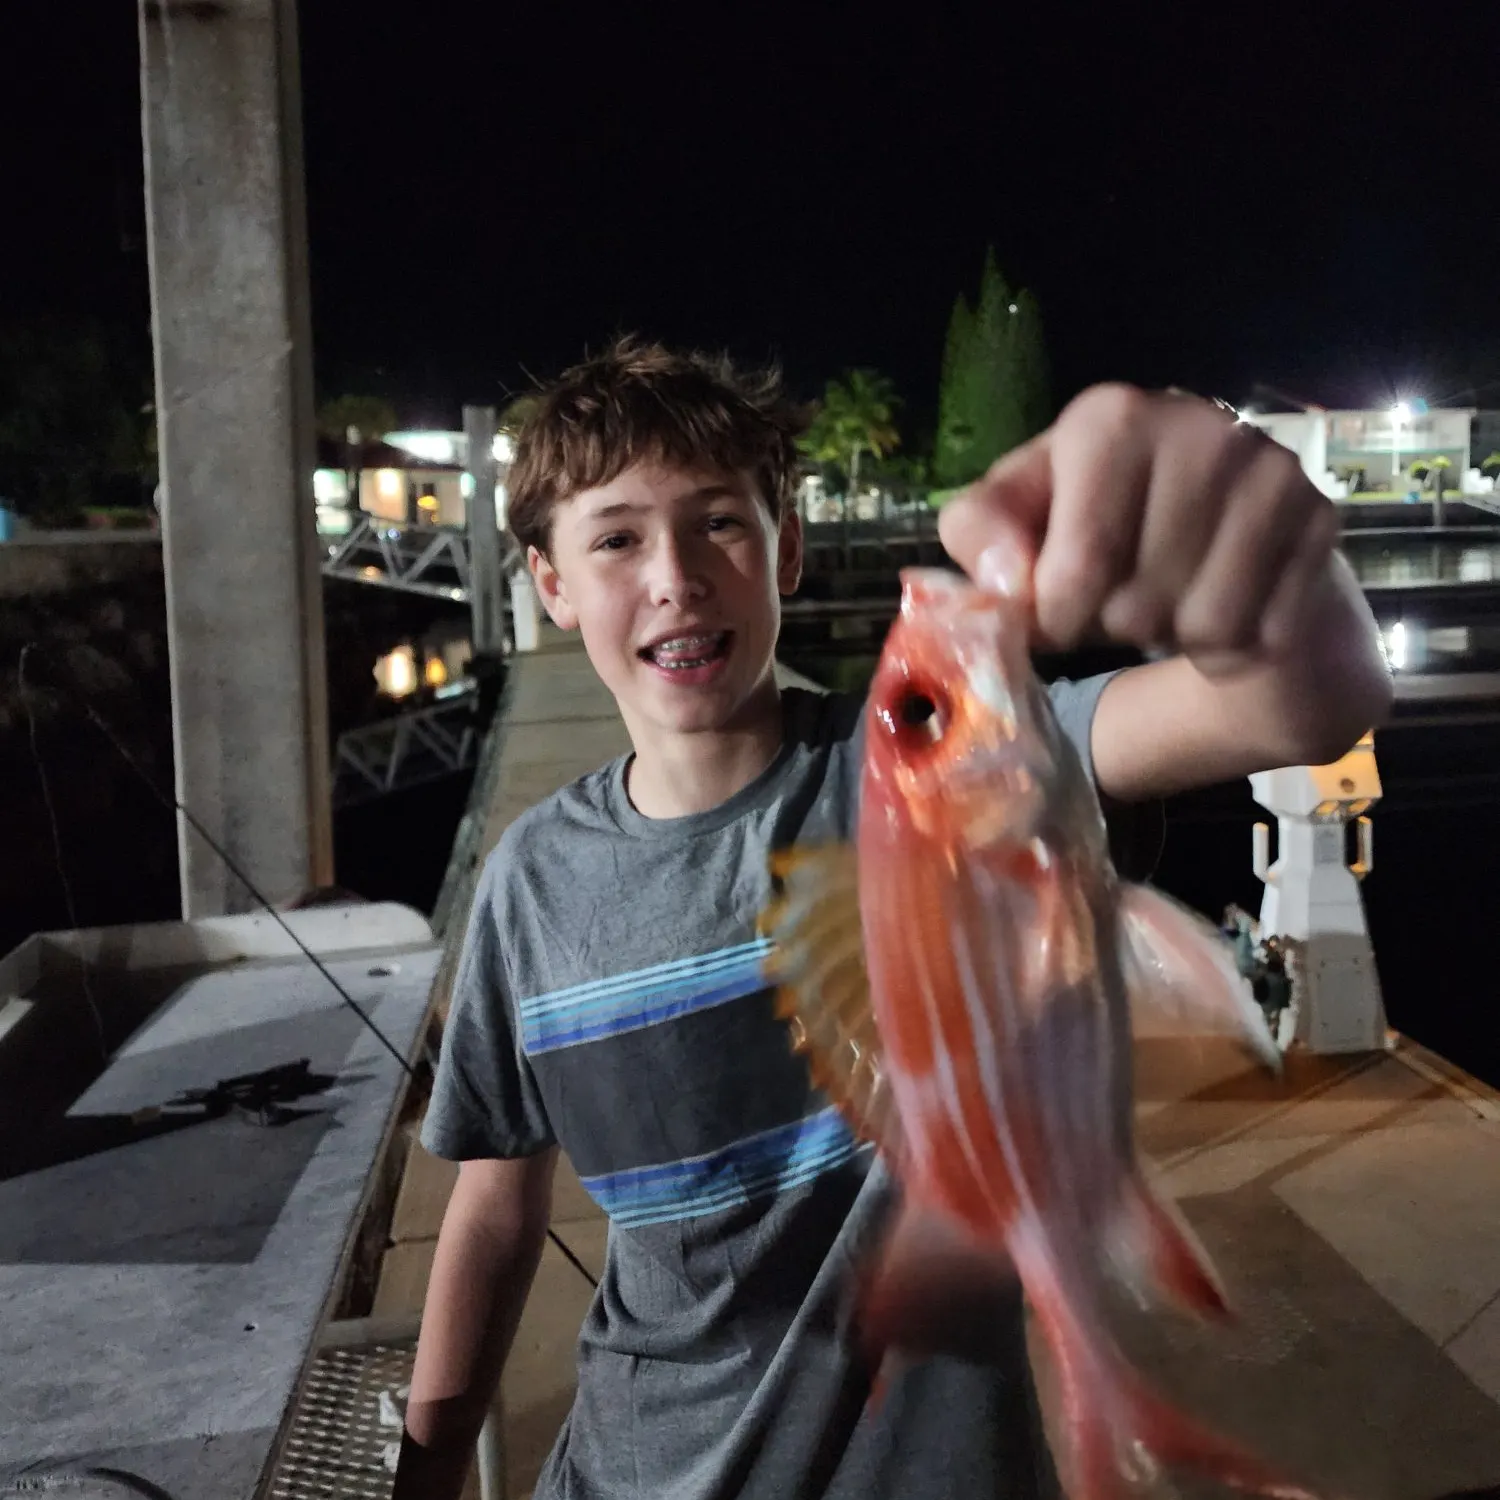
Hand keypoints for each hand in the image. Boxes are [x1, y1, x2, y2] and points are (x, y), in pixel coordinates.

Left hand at [938, 384, 1341, 673]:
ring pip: (1205, 627)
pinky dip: (1229, 648)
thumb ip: (978, 535)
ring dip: (1173, 637)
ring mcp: (1271, 470)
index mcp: (1110, 419)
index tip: (1053, 611)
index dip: (1055, 619)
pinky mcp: (1321, 517)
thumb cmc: (1094, 519)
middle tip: (1120, 595)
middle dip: (1115, 625)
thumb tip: (1009, 582)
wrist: (1207, 523)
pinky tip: (1220, 605)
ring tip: (1167, 597)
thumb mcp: (1016, 515)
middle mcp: (1200, 428)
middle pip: (1137, 605)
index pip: (1076, 571)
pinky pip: (1261, 635)